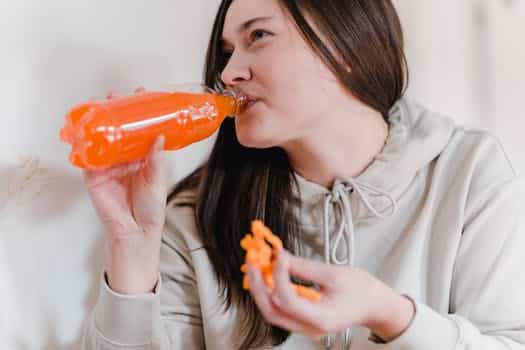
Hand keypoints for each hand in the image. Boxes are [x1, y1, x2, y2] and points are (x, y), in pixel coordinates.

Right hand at [83, 88, 166, 293]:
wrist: (137, 233)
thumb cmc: (150, 211)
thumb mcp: (157, 180)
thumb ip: (156, 159)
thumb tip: (159, 137)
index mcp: (142, 160)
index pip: (138, 134)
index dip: (139, 117)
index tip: (142, 98)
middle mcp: (124, 162)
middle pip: (118, 133)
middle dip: (117, 115)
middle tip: (117, 97)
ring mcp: (108, 168)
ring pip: (103, 142)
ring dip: (101, 125)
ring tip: (103, 108)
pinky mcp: (94, 178)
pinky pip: (89, 158)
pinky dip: (88, 145)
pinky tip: (89, 132)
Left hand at [247, 249, 414, 340]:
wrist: (375, 305)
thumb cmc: (362, 291)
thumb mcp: (334, 273)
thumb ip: (304, 267)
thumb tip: (281, 258)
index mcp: (321, 319)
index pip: (288, 300)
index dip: (278, 277)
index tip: (277, 256)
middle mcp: (309, 328)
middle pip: (272, 312)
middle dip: (258, 286)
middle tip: (252, 262)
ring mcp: (305, 326)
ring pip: (273, 311)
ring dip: (262, 288)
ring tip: (257, 265)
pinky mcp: (303, 319)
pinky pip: (280, 308)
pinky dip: (271, 290)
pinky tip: (268, 274)